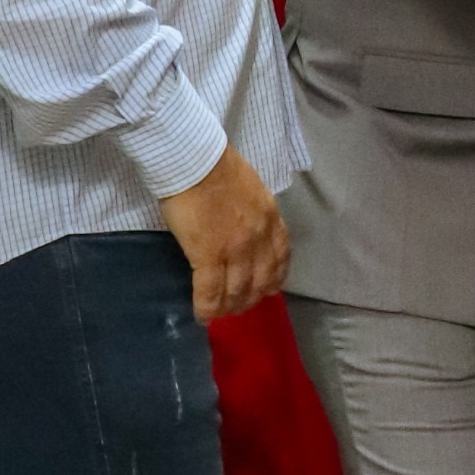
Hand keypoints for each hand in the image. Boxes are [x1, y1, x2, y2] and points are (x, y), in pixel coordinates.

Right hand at [158, 145, 288, 320]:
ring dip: (229, 306)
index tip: (267, 289)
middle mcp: (259, 238)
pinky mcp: (208, 256)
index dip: (274, 279)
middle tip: (238, 305)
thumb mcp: (251, 190)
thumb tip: (243, 230)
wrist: (194, 159)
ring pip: (238, 291)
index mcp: (271, 219)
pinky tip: (202, 315)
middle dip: (251, 298)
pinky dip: (207, 308)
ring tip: (220, 312)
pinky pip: (211, 292)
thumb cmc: (216, 167)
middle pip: (261, 282)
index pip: (281, 259)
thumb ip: (254, 213)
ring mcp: (235, 249)